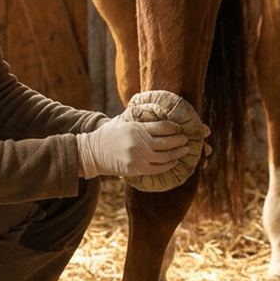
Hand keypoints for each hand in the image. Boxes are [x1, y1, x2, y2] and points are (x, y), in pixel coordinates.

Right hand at [76, 114, 191, 179]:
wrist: (92, 152)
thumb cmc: (110, 133)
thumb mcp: (123, 119)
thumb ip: (140, 115)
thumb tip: (160, 111)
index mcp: (135, 128)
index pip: (162, 127)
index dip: (174, 128)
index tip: (180, 128)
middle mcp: (137, 143)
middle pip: (166, 143)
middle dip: (179, 141)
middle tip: (186, 140)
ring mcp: (136, 157)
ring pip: (163, 157)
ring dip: (176, 154)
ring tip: (184, 151)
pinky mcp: (135, 169)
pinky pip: (156, 168)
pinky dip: (167, 166)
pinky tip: (174, 162)